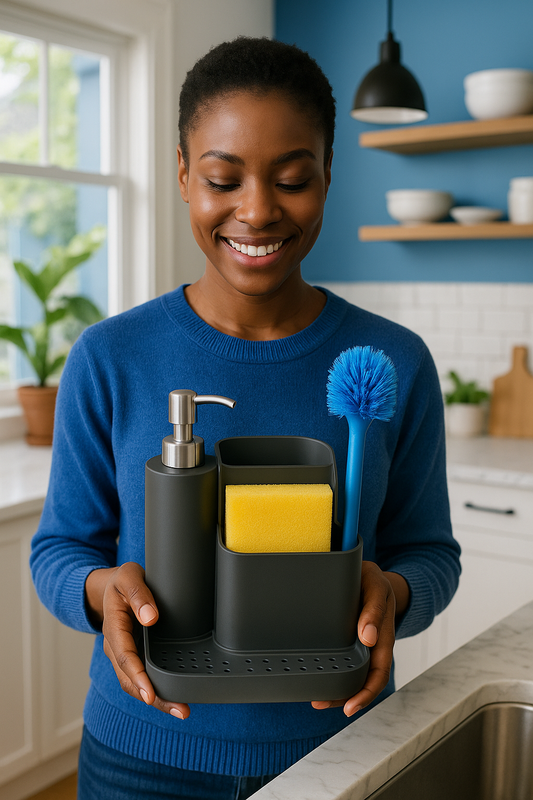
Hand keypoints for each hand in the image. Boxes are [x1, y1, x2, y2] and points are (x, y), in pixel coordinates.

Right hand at [85, 562, 189, 719]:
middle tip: (180, 709)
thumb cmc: (121, 582)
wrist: (111, 586)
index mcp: (113, 627)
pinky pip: (143, 677)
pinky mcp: (135, 656)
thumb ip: (139, 594)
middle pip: (131, 679)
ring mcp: (124, 653)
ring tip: (182, 710)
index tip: (150, 693)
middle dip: (154, 697)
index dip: (138, 676)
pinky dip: (157, 690)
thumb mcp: (128, 576)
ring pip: (136, 684)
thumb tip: (150, 618)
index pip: (124, 657)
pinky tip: (175, 698)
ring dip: (158, 700)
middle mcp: (116, 646)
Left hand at [311, 561, 408, 716]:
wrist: (368, 573)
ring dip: (335, 689)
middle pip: (362, 680)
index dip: (366, 693)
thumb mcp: (377, 587)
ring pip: (350, 674)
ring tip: (315, 697)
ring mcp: (359, 644)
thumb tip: (367, 637)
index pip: (378, 673)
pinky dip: (331, 671)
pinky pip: (341, 660)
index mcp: (383, 637)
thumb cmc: (373, 581)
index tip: (350, 706)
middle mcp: (372, 645)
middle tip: (320, 702)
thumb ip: (374, 609)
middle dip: (344, 697)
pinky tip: (317, 675)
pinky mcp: (346, 639)